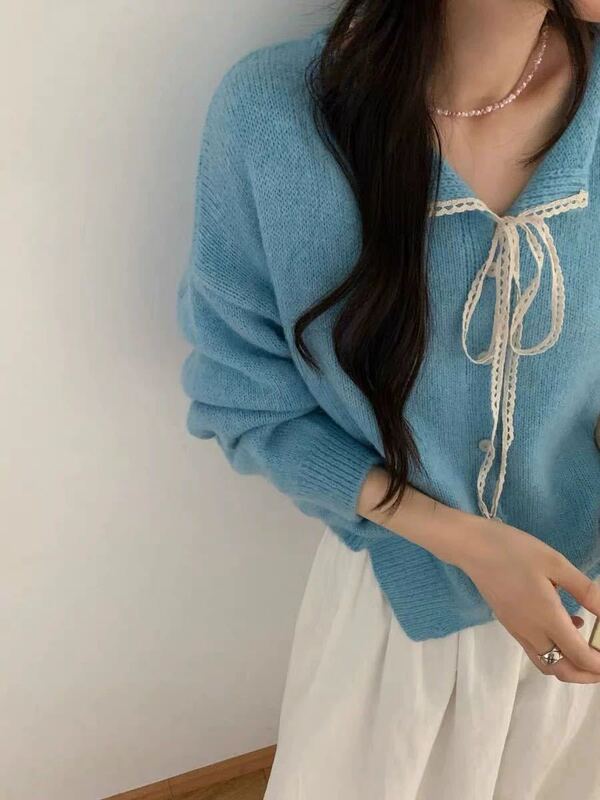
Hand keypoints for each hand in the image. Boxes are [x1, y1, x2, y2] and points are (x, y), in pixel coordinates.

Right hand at [457, 519, 599, 683]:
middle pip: (562, 670)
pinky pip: (536, 649)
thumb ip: (585, 590)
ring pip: (547, 664)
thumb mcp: (555, 563)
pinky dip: (555, 650)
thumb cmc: (514, 551)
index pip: (579, 656)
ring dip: (570, 666)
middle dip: (587, 674)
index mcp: (546, 618)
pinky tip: (567, 624)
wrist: (472, 548)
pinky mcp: (509, 623)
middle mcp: (531, 632)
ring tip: (589, 648)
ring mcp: (517, 630)